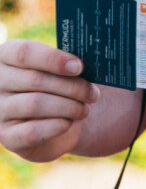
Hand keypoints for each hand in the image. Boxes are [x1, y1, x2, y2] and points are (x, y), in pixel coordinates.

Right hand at [0, 39, 99, 161]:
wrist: (54, 125)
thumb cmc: (60, 88)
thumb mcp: (61, 71)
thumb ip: (67, 63)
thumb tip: (85, 63)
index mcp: (6, 56)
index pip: (24, 52)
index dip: (54, 59)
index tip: (79, 67)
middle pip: (35, 79)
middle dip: (72, 86)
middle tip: (93, 93)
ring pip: (35, 103)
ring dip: (69, 106)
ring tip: (85, 108)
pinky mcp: (6, 136)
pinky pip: (32, 130)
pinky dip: (58, 125)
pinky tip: (70, 122)